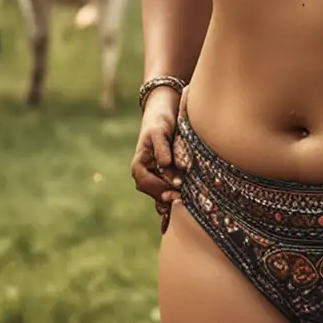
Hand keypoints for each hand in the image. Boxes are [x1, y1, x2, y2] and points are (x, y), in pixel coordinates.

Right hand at [130, 89, 182, 232]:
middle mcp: (145, 172)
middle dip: (165, 197)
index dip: (158, 186)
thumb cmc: (159, 121)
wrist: (164, 113)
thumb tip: (166, 164)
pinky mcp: (166, 176)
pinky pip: (167, 192)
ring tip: (184, 204)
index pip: (144, 181)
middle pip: (152, 191)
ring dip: (170, 200)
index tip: (174, 188)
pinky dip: (172, 200)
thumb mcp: (159, 131)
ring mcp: (155, 175)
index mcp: (139, 163)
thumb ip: (162, 148)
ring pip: (160, 194)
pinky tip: (180, 209)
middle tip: (181, 199)